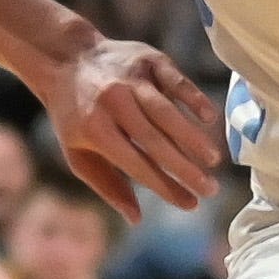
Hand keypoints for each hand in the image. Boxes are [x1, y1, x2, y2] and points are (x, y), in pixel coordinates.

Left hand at [40, 35, 222, 221]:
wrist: (65, 58)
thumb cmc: (74, 115)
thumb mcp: (78, 154)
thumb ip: (108, 186)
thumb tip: (136, 220)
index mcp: (95, 129)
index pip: (137, 164)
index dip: (166, 186)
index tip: (190, 204)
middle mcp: (114, 103)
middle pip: (156, 141)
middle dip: (186, 169)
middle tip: (211, 190)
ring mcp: (132, 79)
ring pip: (168, 113)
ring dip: (193, 138)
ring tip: (213, 161)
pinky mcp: (148, 59)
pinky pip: (177, 81)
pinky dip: (194, 99)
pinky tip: (210, 119)